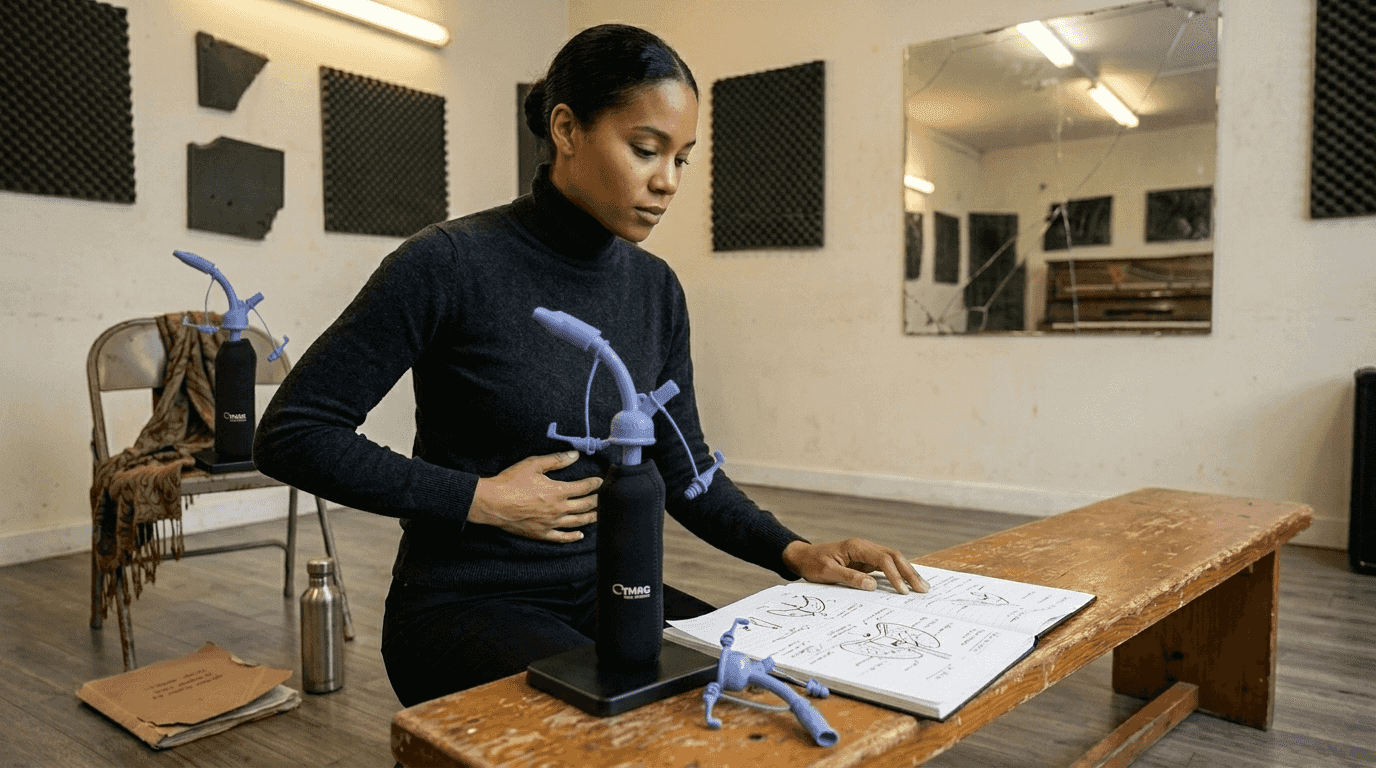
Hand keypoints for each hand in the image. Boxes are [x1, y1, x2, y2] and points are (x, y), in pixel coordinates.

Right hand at [468, 451, 600, 542]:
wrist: (492, 503)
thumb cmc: (511, 482)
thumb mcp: (534, 465)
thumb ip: (556, 460)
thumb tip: (575, 455)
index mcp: (558, 491)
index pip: (583, 488)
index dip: (594, 484)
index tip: (600, 481)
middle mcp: (558, 509)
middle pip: (584, 506)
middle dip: (597, 501)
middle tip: (604, 498)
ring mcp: (551, 523)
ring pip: (577, 522)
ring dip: (590, 518)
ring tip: (599, 515)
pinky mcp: (541, 534)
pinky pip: (561, 538)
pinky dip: (573, 537)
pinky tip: (580, 535)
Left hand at [782, 539, 929, 594]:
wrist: (803, 557)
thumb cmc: (813, 564)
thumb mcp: (827, 573)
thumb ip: (849, 578)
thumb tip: (872, 586)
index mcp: (856, 547)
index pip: (883, 559)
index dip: (895, 575)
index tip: (903, 591)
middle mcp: (865, 547)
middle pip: (894, 556)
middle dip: (909, 572)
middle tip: (923, 589)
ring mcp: (866, 554)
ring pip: (893, 560)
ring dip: (907, 572)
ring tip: (922, 587)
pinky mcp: (865, 561)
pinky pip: (886, 566)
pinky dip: (898, 574)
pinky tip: (907, 584)